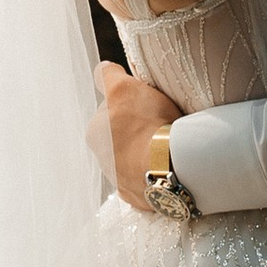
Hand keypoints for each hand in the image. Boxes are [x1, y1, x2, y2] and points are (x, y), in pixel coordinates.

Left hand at [92, 63, 178, 215]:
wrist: (171, 167)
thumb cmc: (146, 124)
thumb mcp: (123, 87)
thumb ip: (108, 75)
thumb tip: (103, 69)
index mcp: (95, 133)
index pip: (109, 110)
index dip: (128, 102)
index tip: (144, 104)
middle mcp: (102, 160)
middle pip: (121, 136)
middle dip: (136, 129)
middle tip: (159, 122)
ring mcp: (121, 182)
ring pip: (134, 158)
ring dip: (146, 151)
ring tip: (168, 145)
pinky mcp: (140, 197)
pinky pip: (148, 178)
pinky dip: (156, 171)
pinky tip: (169, 165)